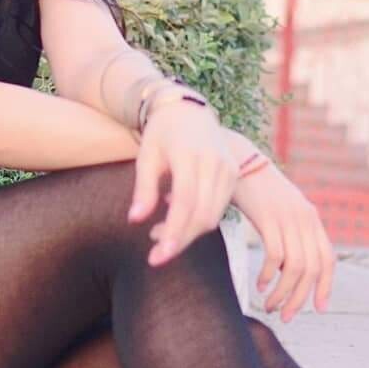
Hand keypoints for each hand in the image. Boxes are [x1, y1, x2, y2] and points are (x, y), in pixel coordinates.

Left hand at [127, 101, 237, 266]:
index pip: (185, 202)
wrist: (189, 110)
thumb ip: (143, 189)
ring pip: (212, 216)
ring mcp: (228, 169)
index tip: (159, 256)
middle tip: (157, 257)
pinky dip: (199, 221)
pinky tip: (178, 219)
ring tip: (161, 238)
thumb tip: (135, 220)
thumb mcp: (146, 157)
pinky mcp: (234, 175)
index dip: (174, 231)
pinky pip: (218, 208)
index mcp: (189, 156)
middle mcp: (214, 163)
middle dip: (180, 241)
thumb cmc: (161, 134)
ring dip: (188, 235)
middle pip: (202, 215)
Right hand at [230, 163, 334, 321]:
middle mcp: (305, 219)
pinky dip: (268, 276)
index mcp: (311, 219)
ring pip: (296, 267)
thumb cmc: (254, 190)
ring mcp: (288, 218)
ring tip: (270, 306)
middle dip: (300, 298)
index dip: (326, 286)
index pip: (327, 259)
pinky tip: (259, 285)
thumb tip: (284, 270)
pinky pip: (275, 256)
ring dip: (283, 293)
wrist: (236, 158)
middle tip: (286, 316)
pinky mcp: (268, 217)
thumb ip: (288, 235)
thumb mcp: (279, 211)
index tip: (318, 309)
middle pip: (312, 269)